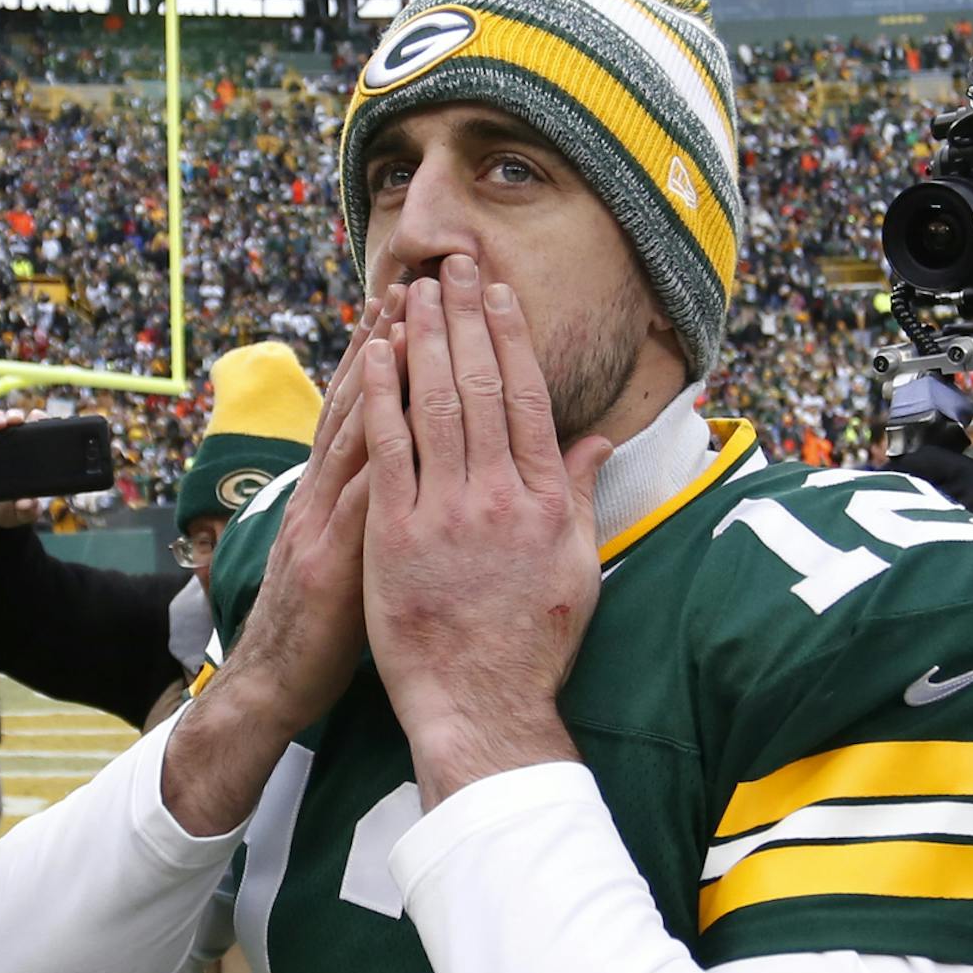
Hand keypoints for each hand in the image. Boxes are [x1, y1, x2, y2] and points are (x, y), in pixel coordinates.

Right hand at [0, 407, 40, 535]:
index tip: (41, 421)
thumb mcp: (19, 514)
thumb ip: (27, 511)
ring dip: (0, 416)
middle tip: (18, 422)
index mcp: (28, 456)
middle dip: (19, 416)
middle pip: (18, 422)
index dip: (41, 422)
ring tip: (0, 424)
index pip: (38, 433)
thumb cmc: (2, 510)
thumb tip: (29, 503)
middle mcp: (12, 445)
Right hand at [160, 286, 401, 836]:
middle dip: (382, 341)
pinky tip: (398, 417)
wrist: (271, 689)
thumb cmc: (320, 630)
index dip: (380, 354)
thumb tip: (399, 475)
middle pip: (355, 404)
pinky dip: (378, 452)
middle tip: (411, 281)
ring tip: (405, 321)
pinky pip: (358, 500)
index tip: (406, 300)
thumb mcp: (345, 557)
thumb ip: (367, 512)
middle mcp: (319, 497)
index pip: (358, 410)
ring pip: (353, 436)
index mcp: (328, 496)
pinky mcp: (326, 564)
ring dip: (379, 375)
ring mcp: (318, 526)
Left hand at [361, 256, 610, 804]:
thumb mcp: (576, 567)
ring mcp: (445, 513)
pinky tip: (374, 354)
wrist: (481, 704)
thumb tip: (598, 440)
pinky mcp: (395, 534)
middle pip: (480, 387)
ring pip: (434, 406)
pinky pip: (386, 450)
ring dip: (423, 342)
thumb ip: (581, 495)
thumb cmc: (532, 643)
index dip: (510, 338)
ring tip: (414, 292)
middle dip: (465, 320)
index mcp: (546, 499)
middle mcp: (500, 496)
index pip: (528, 397)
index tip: (497, 294)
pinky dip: (381, 396)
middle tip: (453, 267)